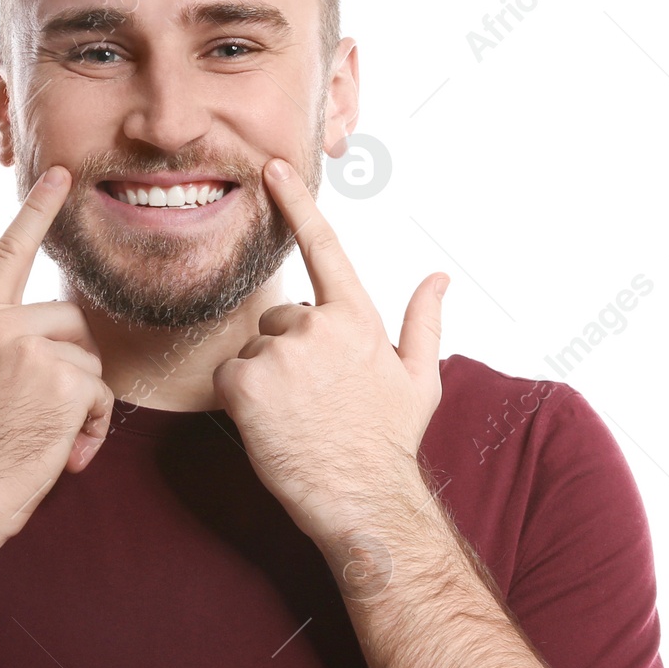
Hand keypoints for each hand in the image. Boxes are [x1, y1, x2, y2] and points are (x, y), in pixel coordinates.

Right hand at [0, 166, 115, 552]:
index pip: (8, 253)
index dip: (36, 211)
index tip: (60, 175)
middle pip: (72, 323)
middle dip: (72, 369)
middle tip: (43, 415)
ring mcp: (32, 351)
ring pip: (91, 361)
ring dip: (84, 405)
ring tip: (51, 438)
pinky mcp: (65, 381)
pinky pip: (103, 394)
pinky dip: (95, 429)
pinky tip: (67, 454)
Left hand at [211, 156, 447, 546]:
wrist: (363, 498)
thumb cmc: (389, 442)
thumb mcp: (420, 379)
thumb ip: (424, 321)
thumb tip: (439, 278)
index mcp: (358, 317)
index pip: (324, 247)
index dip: (296, 204)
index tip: (271, 169)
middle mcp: (318, 325)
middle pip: (279, 321)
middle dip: (287, 354)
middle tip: (313, 400)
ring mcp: (280, 352)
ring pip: (253, 353)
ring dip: (266, 382)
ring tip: (296, 417)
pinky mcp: (245, 383)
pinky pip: (229, 378)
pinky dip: (240, 402)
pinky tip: (270, 425)